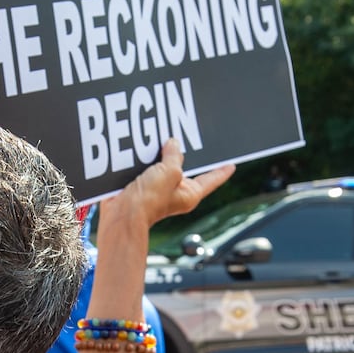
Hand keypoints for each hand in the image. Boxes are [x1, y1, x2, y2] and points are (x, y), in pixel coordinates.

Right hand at [101, 138, 233, 233]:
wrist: (122, 214)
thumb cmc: (149, 200)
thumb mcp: (170, 171)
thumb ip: (174, 155)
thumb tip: (173, 144)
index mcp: (190, 194)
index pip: (212, 180)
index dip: (222, 171)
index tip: (231, 165)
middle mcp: (177, 193)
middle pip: (186, 169)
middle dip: (186, 154)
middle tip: (192, 138)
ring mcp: (159, 191)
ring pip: (165, 166)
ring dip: (163, 154)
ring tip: (163, 138)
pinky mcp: (142, 187)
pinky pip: (148, 168)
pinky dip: (147, 159)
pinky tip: (143, 149)